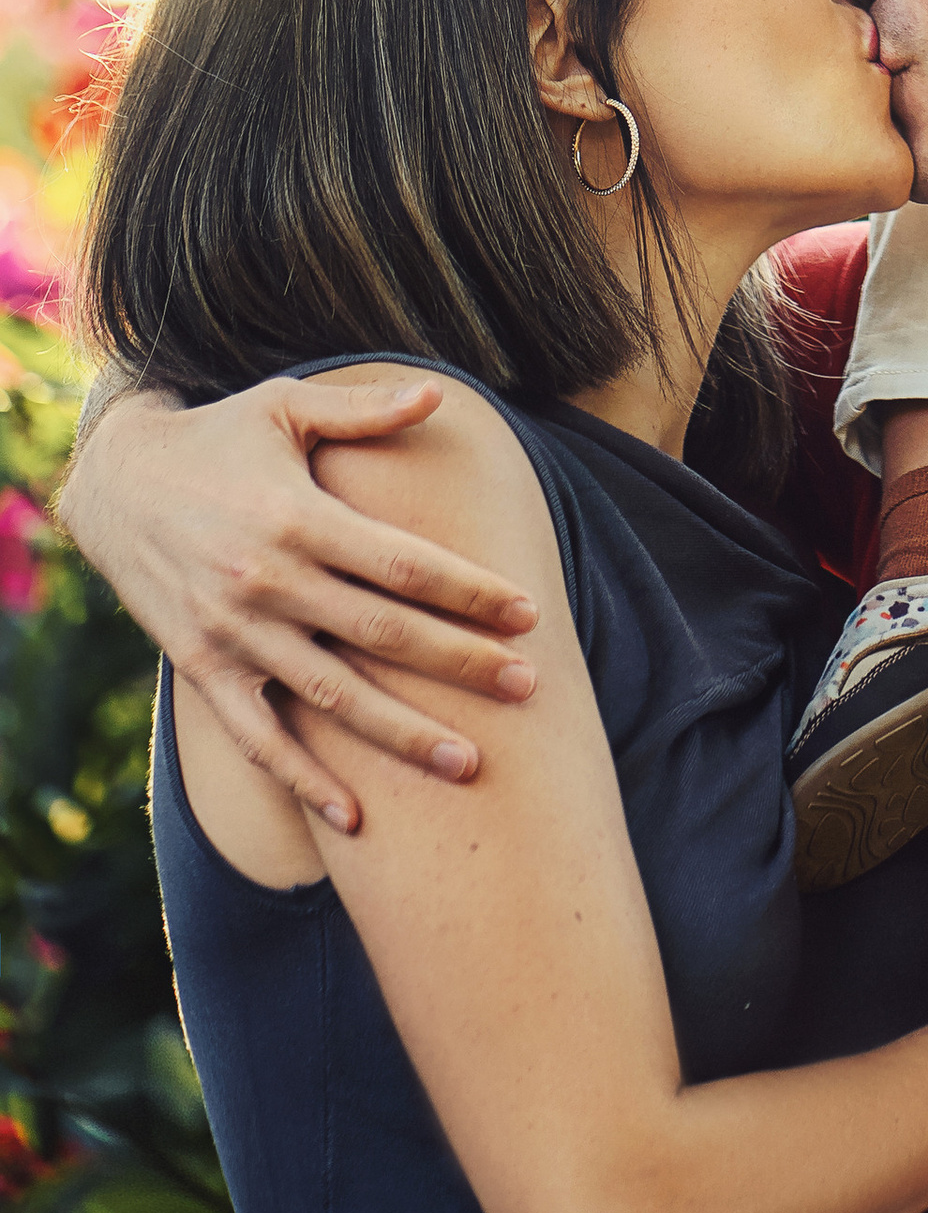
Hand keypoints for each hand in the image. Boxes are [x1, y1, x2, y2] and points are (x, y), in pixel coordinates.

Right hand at [57, 375, 539, 830]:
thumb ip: (362, 408)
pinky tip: (357, 818)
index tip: (528, 613)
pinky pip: (260, 738)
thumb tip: (436, 394)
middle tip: (528, 687)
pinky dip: (306, 781)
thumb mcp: (286, 406)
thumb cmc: (217, 437)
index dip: (470, 591)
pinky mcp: (203, 671)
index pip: (405, 563)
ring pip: (333, 698)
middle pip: (384, 633)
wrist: (114, 485)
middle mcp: (270, 581)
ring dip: (403, 734)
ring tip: (470, 762)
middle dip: (461, 663)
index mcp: (300, 516)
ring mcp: (235, 634)